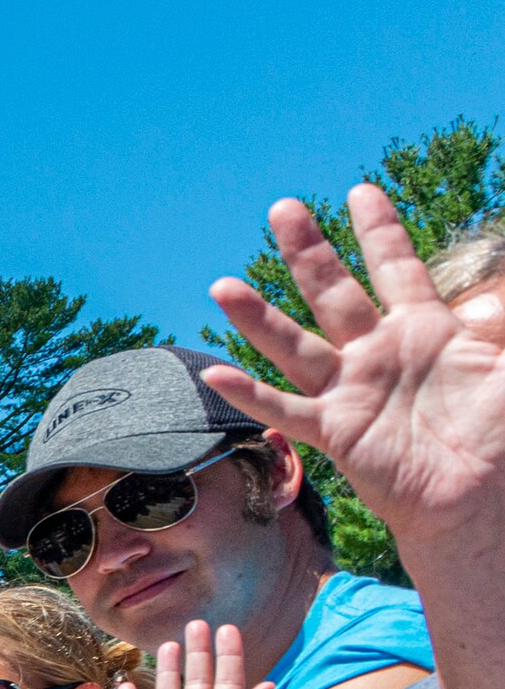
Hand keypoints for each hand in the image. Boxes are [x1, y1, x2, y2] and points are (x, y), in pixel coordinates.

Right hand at [207, 186, 504, 563]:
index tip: (360, 192)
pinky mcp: (336, 432)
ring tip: (223, 286)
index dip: (379, 231)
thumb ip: (503, 327)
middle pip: (334, 293)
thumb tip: (496, 292)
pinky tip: (213, 372)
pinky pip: (285, 410)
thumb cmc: (503, 436)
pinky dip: (249, 393)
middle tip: (283, 209)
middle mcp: (379, 355)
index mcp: (427, 332)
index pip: (397, 268)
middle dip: (309, 251)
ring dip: (258, 317)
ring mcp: (353, 392)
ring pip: (296, 346)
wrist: (483, 497)